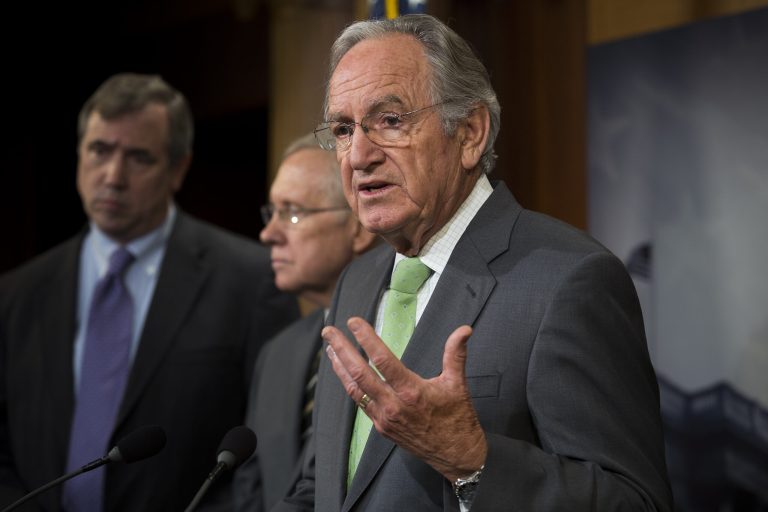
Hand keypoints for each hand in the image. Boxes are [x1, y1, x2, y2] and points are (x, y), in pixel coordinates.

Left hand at [322, 316, 486, 481]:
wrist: (456, 455)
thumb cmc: (458, 419)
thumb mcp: (458, 384)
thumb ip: (456, 354)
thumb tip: (465, 330)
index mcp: (411, 391)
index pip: (381, 359)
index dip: (365, 338)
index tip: (354, 322)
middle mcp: (393, 405)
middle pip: (359, 372)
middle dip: (341, 349)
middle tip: (328, 331)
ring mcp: (384, 418)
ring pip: (354, 389)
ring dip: (339, 367)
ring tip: (329, 348)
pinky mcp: (381, 427)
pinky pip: (360, 402)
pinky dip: (349, 384)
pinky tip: (344, 372)